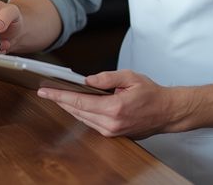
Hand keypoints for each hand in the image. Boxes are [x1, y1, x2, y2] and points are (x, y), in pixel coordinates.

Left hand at [37, 70, 184, 138]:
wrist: (167, 112)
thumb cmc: (152, 94)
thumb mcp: (130, 77)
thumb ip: (107, 78)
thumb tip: (86, 80)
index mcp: (114, 107)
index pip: (79, 101)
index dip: (59, 96)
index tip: (45, 91)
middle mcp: (111, 122)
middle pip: (77, 111)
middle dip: (60, 101)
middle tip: (47, 91)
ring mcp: (111, 131)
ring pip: (82, 118)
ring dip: (69, 107)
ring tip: (58, 96)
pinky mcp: (112, 133)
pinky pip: (90, 122)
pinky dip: (81, 112)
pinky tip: (76, 104)